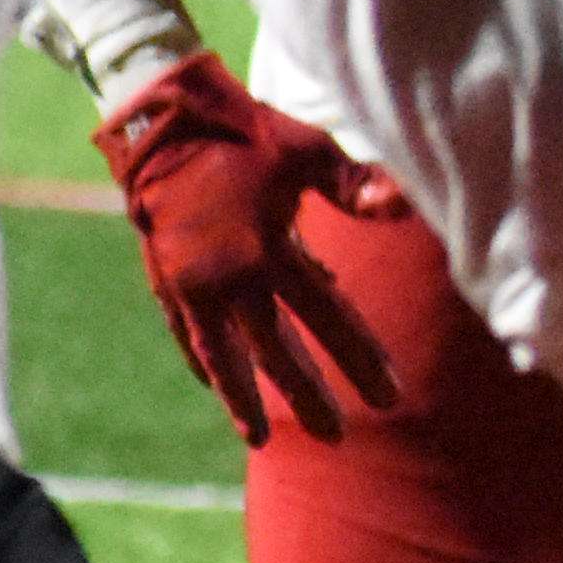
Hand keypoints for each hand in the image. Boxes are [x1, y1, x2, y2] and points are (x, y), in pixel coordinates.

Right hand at [95, 53, 402, 445]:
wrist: (162, 121)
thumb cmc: (247, 133)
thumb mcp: (308, 151)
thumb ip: (354, 187)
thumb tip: (399, 205)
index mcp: (269, 250)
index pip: (328, 318)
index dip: (360, 359)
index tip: (391, 397)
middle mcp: (228, 278)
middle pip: (275, 352)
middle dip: (307, 395)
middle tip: (336, 436)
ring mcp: (190, 284)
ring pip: (221, 356)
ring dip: (240, 398)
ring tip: (257, 440)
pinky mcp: (164, 279)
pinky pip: (184, 334)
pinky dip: (202, 362)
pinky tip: (215, 387)